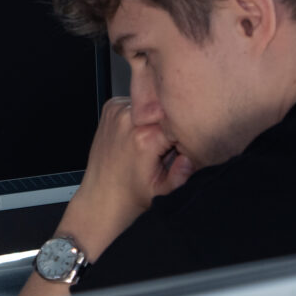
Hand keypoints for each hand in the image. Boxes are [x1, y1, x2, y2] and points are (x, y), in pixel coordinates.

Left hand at [64, 97, 193, 260]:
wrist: (103, 194)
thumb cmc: (132, 193)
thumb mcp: (163, 191)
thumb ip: (182, 175)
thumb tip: (192, 156)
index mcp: (145, 138)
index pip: (179, 120)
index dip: (184, 132)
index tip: (179, 146)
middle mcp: (130, 120)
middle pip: (165, 107)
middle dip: (169, 121)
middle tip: (163, 144)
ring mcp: (118, 111)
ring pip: (151, 102)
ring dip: (154, 116)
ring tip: (147, 139)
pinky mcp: (110, 107)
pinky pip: (135, 101)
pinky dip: (140, 112)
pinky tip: (135, 132)